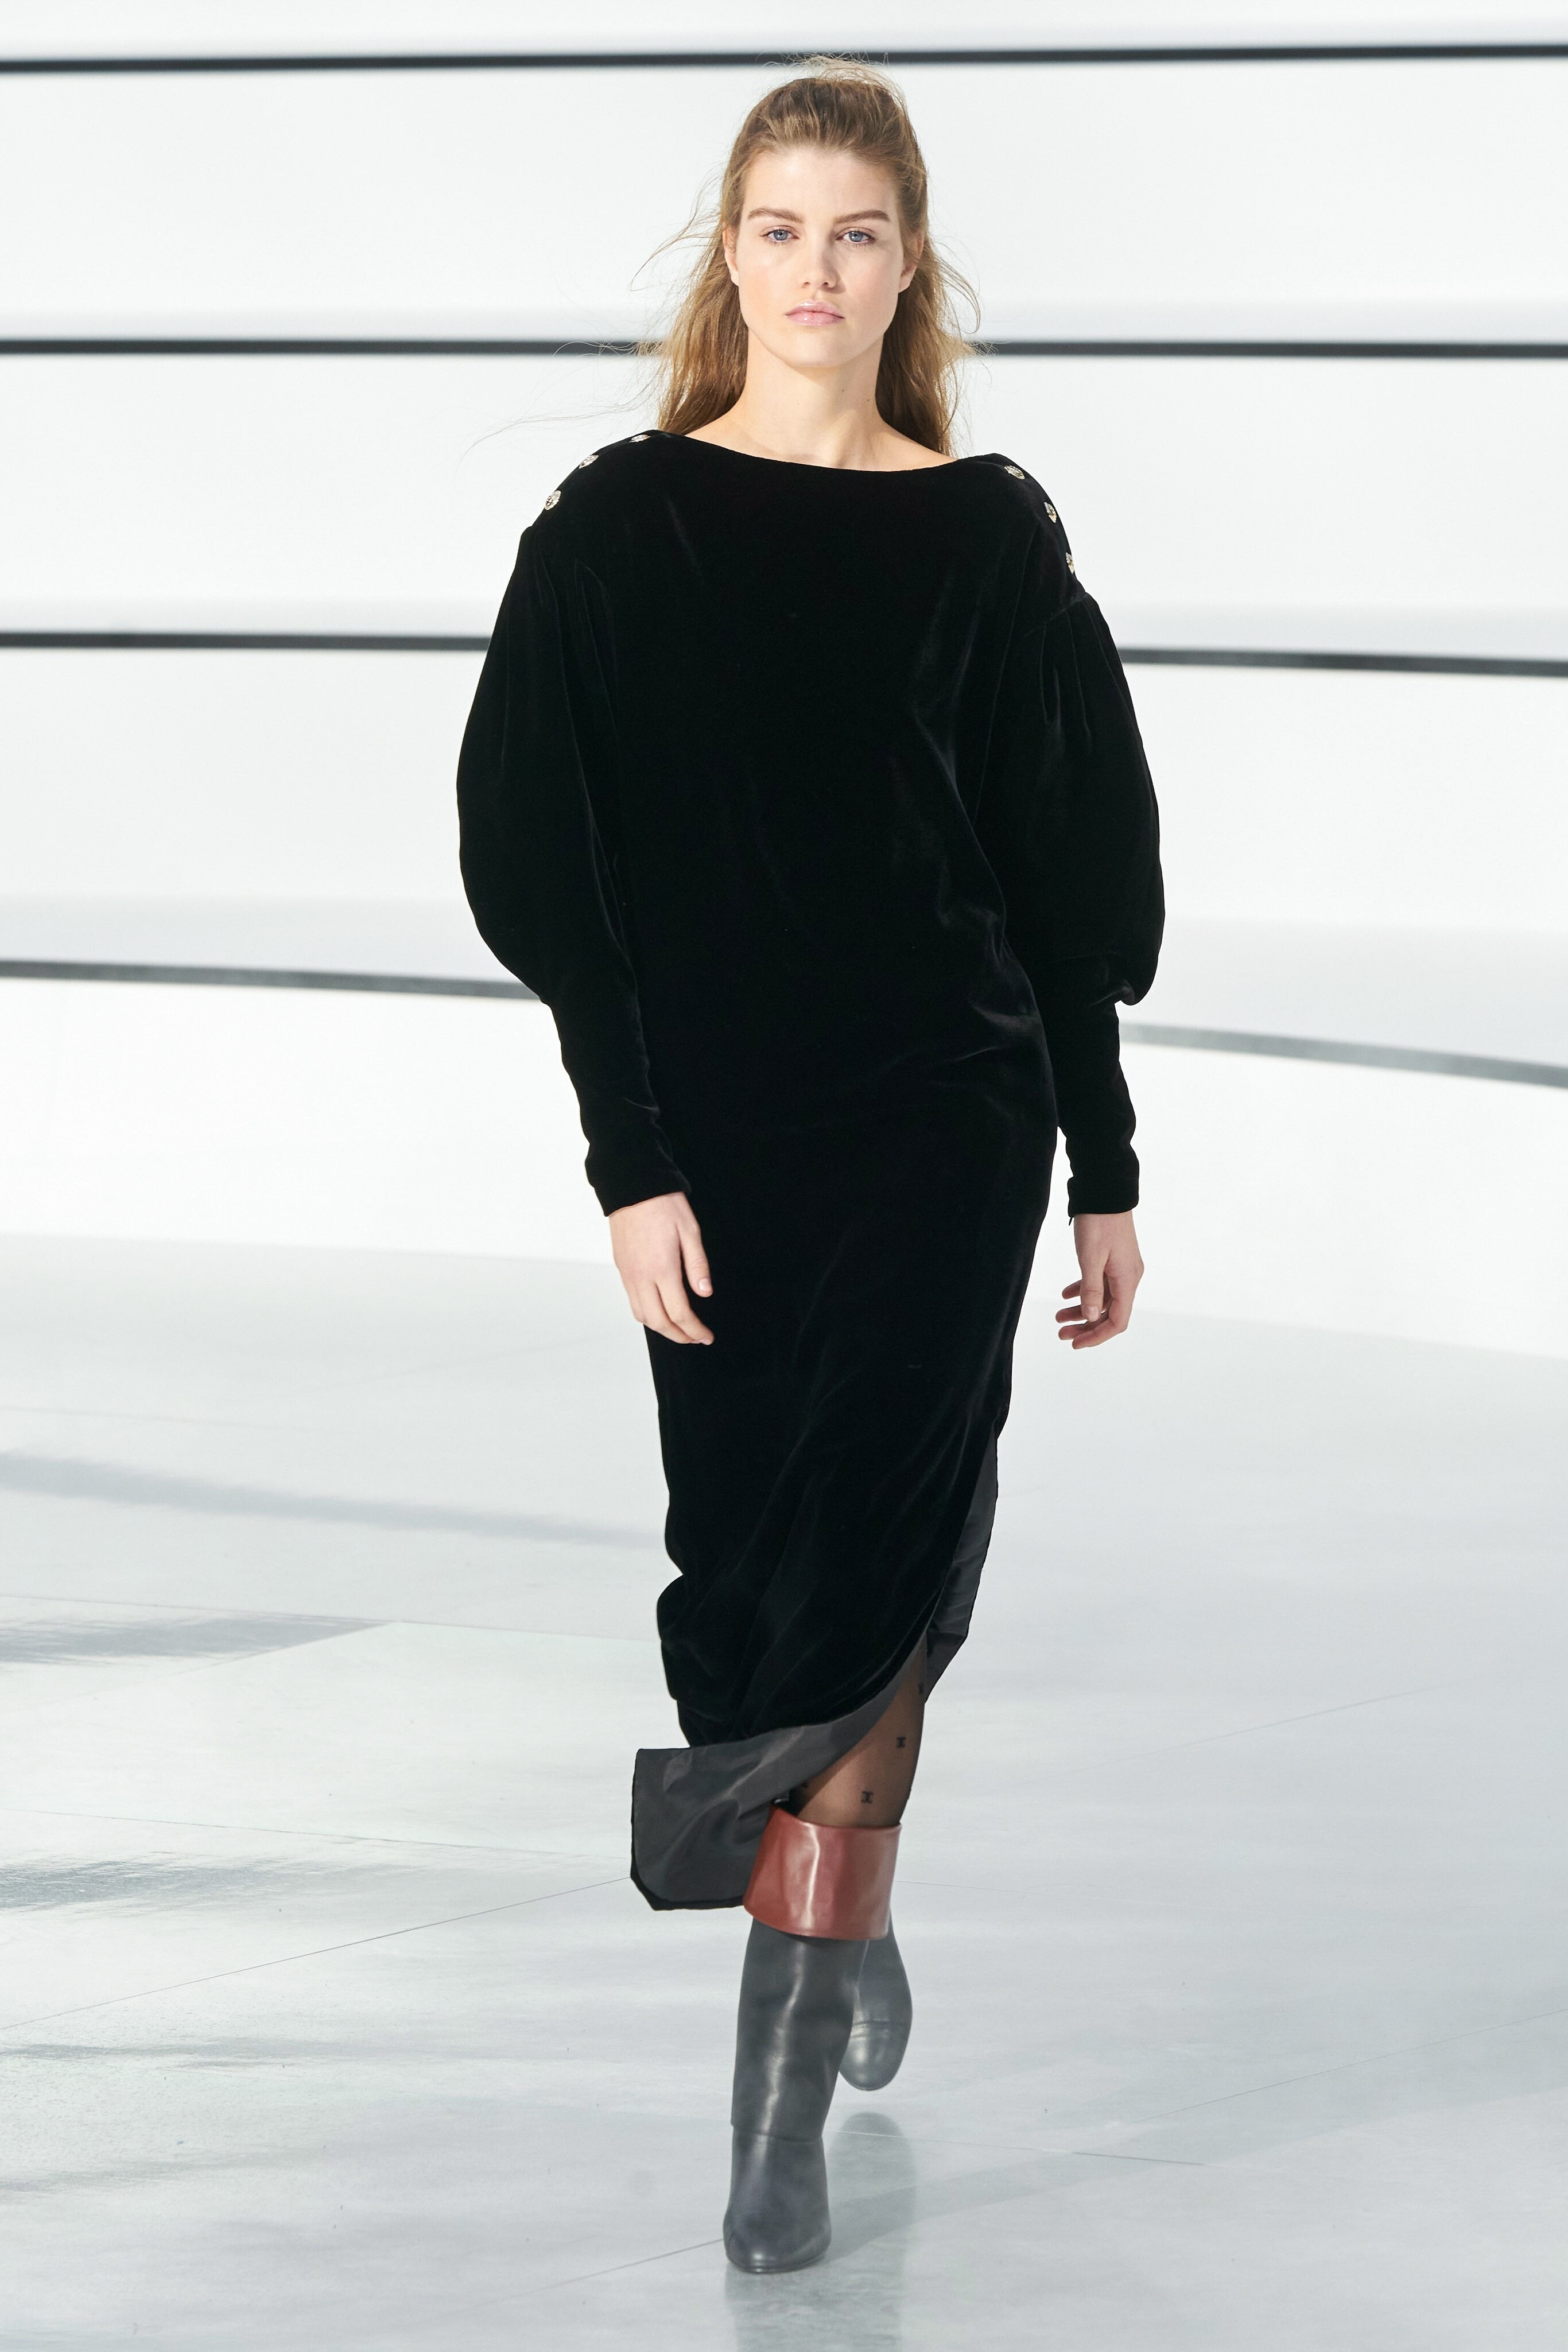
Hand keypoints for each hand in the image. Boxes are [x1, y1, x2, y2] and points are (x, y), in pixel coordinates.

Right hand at [608, 1191, 713, 1344]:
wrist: (633, 1188)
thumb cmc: (664, 1205)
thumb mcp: (690, 1231)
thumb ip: (697, 1266)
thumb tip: (704, 1293)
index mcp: (662, 1269)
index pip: (679, 1313)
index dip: (695, 1330)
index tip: (706, 1336)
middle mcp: (641, 1276)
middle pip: (658, 1322)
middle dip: (679, 1336)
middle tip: (695, 1337)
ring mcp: (628, 1274)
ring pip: (642, 1316)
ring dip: (661, 1328)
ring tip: (679, 1328)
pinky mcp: (621, 1269)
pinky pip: (632, 1301)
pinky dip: (647, 1314)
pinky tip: (661, 1309)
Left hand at [1057, 1210, 1142, 1349]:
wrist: (1106, 1190)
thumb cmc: (1099, 1222)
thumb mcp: (1090, 1258)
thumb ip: (1091, 1289)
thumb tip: (1090, 1318)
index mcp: (1127, 1280)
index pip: (1117, 1321)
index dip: (1097, 1336)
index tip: (1075, 1343)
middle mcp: (1128, 1277)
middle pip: (1109, 1313)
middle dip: (1085, 1326)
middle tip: (1061, 1333)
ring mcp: (1121, 1268)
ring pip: (1102, 1299)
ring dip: (1081, 1310)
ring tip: (1057, 1316)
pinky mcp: (1113, 1259)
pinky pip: (1100, 1283)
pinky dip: (1083, 1291)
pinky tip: (1065, 1295)